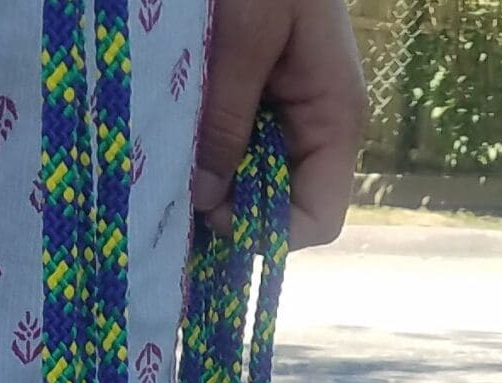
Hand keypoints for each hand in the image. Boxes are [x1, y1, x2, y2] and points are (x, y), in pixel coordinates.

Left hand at [193, 0, 367, 249]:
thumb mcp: (246, 33)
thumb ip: (228, 116)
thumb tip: (208, 198)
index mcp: (333, 118)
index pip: (316, 220)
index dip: (265, 231)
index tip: (209, 210)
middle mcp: (315, 126)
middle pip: (280, 207)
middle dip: (230, 207)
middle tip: (174, 188)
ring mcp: (288, 113)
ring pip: (251, 179)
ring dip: (210, 177)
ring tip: (169, 158)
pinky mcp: (257, 95)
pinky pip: (234, 143)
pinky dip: (203, 147)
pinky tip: (175, 134)